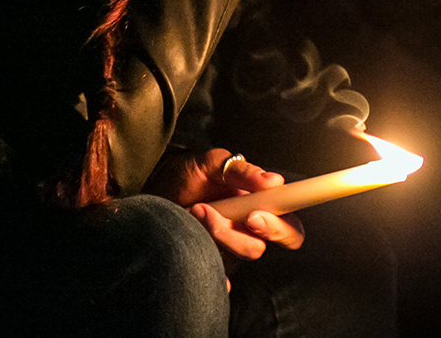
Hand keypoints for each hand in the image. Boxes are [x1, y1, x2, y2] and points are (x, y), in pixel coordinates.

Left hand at [147, 148, 303, 263]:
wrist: (151, 196)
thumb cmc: (186, 178)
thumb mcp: (211, 163)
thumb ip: (242, 170)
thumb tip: (273, 181)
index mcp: (260, 207)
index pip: (290, 227)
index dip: (282, 227)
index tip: (257, 214)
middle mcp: (248, 231)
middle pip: (267, 246)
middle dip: (254, 233)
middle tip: (240, 217)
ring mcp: (228, 250)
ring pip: (243, 254)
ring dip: (221, 232)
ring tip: (198, 210)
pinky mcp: (209, 264)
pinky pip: (219, 277)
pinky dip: (207, 265)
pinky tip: (193, 244)